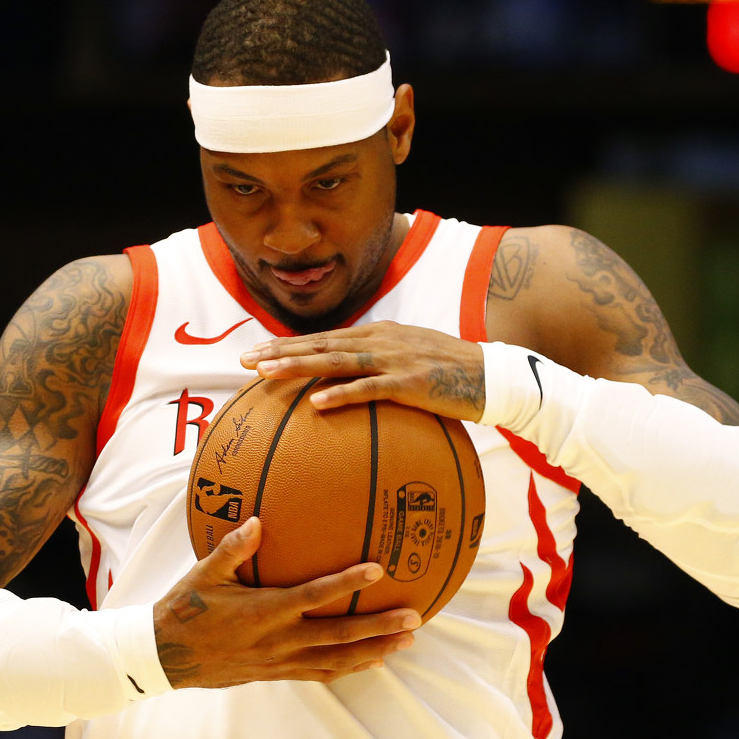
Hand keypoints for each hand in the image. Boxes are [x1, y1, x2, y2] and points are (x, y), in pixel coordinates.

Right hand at [153, 517, 420, 687]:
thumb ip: (234, 547)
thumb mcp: (205, 573)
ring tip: (406, 643)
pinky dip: (349, 668)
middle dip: (379, 628)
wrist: (166, 657)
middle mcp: (278, 640)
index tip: (378, 570)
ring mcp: (280, 661)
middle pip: (339, 636)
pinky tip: (372, 662)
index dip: (347, 583)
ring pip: (337, 661)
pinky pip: (320, 674)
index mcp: (264, 610)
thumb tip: (259, 519)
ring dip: (374, 652)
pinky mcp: (277, 674)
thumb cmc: (185, 608)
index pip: (315, 595)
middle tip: (414, 618)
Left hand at [240, 320, 485, 420]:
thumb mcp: (409, 361)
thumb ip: (377, 366)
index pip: (324, 338)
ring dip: (300, 366)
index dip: (287, 344)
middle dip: (280, 352)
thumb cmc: (450, 374)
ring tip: (268, 374)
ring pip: (338, 361)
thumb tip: (344, 385)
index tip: (255, 353)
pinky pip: (371, 389)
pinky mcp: (412, 384)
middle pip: (321, 344)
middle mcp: (381, 340)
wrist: (494, 376)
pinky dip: (343, 395)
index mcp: (378, 334)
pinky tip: (318, 404)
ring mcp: (396, 360)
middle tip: (245, 362)